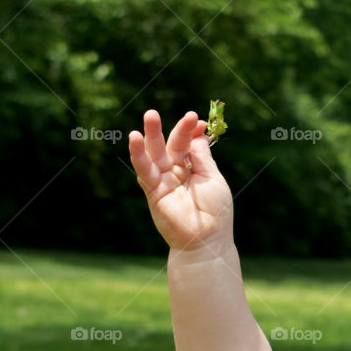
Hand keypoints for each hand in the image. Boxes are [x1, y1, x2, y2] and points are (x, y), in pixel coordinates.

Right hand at [128, 109, 233, 250]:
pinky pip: (144, 170)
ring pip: (155, 154)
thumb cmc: (216, 212)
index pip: (189, 144)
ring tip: (150, 115)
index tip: (198, 119)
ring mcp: (164, 181)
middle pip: (171, 145)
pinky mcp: (153, 191)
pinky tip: (134, 138)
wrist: (207, 239)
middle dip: (172, 129)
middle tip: (174, 110)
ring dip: (152, 135)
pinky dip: (138, 155)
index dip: (192, 131)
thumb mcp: (213, 178)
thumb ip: (202, 157)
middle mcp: (177, 172)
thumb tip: (197, 135)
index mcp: (194, 168)